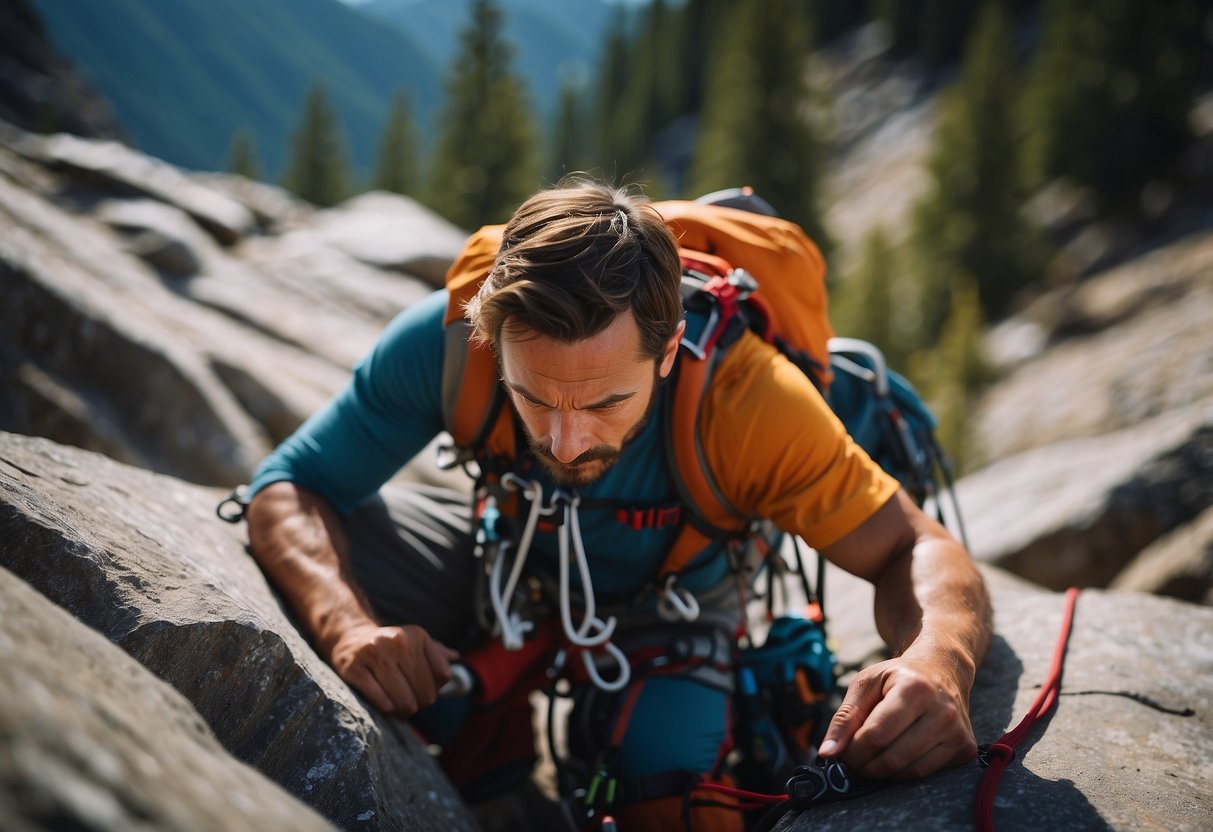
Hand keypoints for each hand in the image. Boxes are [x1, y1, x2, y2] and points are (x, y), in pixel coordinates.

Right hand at [328, 623, 458, 715]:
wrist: (349, 639)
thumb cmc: (389, 647)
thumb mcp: (414, 642)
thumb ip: (435, 652)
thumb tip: (455, 657)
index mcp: (417, 635)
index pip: (442, 674)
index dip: (437, 689)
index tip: (427, 691)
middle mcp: (397, 641)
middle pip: (424, 690)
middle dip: (420, 704)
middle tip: (413, 705)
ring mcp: (374, 654)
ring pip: (403, 699)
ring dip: (404, 710)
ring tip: (401, 708)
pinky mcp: (355, 669)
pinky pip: (380, 699)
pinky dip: (387, 708)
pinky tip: (387, 706)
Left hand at [818, 654, 977, 779]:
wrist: (942, 669)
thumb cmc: (897, 677)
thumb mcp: (866, 684)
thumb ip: (844, 717)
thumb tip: (828, 754)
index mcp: (914, 689)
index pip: (875, 735)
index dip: (852, 751)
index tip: (840, 755)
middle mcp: (942, 711)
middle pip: (892, 757)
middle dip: (864, 765)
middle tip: (852, 761)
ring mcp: (957, 732)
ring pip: (909, 771)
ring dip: (881, 773)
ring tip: (870, 759)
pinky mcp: (965, 749)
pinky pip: (925, 773)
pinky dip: (902, 773)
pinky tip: (893, 757)